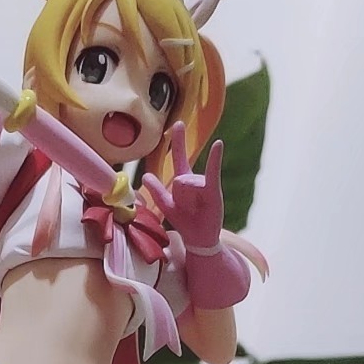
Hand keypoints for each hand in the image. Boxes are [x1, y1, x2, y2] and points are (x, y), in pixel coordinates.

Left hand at [143, 122, 224, 250]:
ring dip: (187, 201)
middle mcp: (194, 180)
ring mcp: (204, 185)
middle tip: (180, 143)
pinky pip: (211, 173)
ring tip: (194, 211)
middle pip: (179, 177)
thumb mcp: (167, 206)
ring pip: (186, 184)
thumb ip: (157, 191)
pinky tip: (218, 145)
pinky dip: (214, 159)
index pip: (179, 157)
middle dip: (181, 181)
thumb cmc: (185, 221)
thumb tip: (145, 175)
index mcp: (183, 181)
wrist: (199, 238)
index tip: (177, 124)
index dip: (177, 142)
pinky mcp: (213, 191)